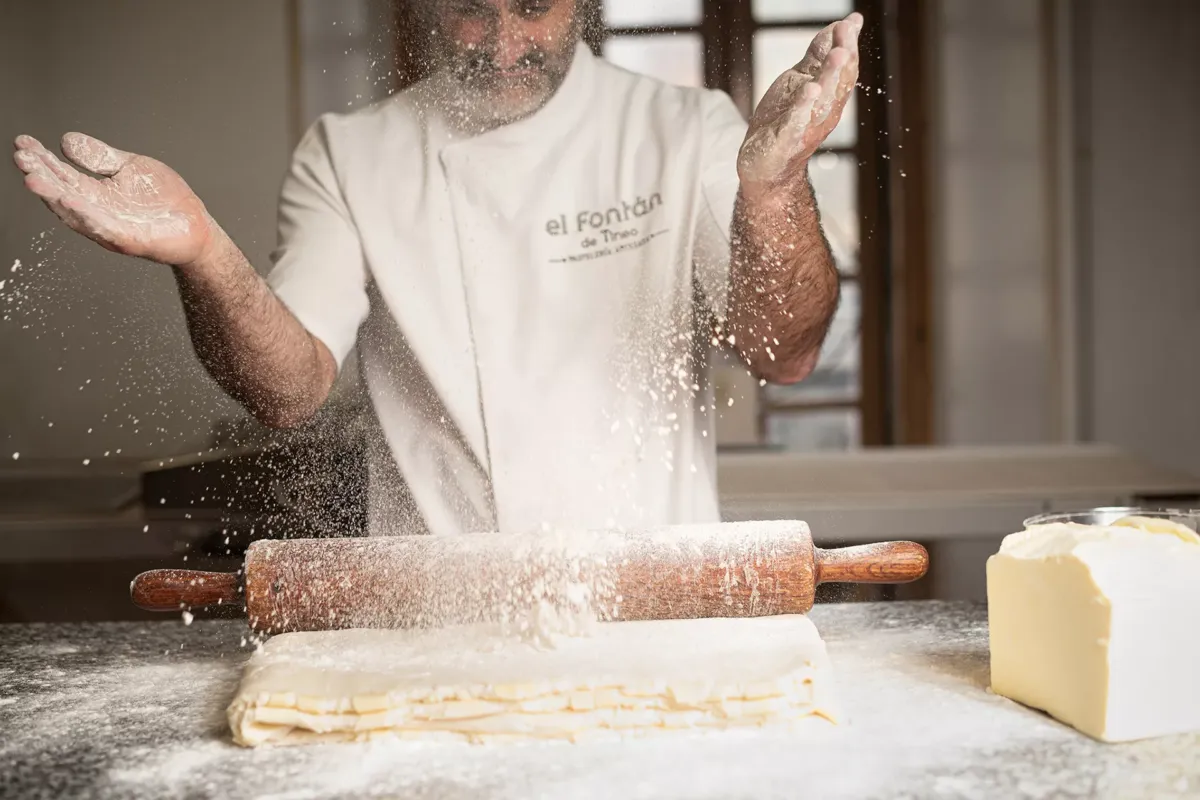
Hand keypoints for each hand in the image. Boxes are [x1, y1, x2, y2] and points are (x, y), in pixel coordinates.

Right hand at [12, 133, 216, 266]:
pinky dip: (86, 214)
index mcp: (94, 193)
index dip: (41, 159)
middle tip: (21, 157)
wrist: (196, 227)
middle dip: (41, 176)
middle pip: (62, 193)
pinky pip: (103, 227)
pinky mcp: (130, 240)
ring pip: (76, 212)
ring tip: (34, 179)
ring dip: (54, 196)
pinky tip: (70, 199)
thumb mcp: (130, 168)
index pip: (62, 175)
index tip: (22, 142)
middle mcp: (97, 212)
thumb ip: (100, 157)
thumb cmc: (163, 200)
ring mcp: (111, 228)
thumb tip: (66, 139)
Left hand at [737, 12, 861, 199]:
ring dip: (830, 76)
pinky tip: (810, 89)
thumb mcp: (800, 80)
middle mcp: (823, 113)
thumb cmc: (784, 120)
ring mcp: (806, 128)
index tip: (851, 22)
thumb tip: (844, 24)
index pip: (844, 69)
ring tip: (837, 54)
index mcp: (829, 97)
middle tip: (847, 33)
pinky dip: (803, 107)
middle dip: (842, 57)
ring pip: (822, 101)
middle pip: (838, 83)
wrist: (767, 168)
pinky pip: (796, 123)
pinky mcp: (786, 142)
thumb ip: (818, 56)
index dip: (848, 45)